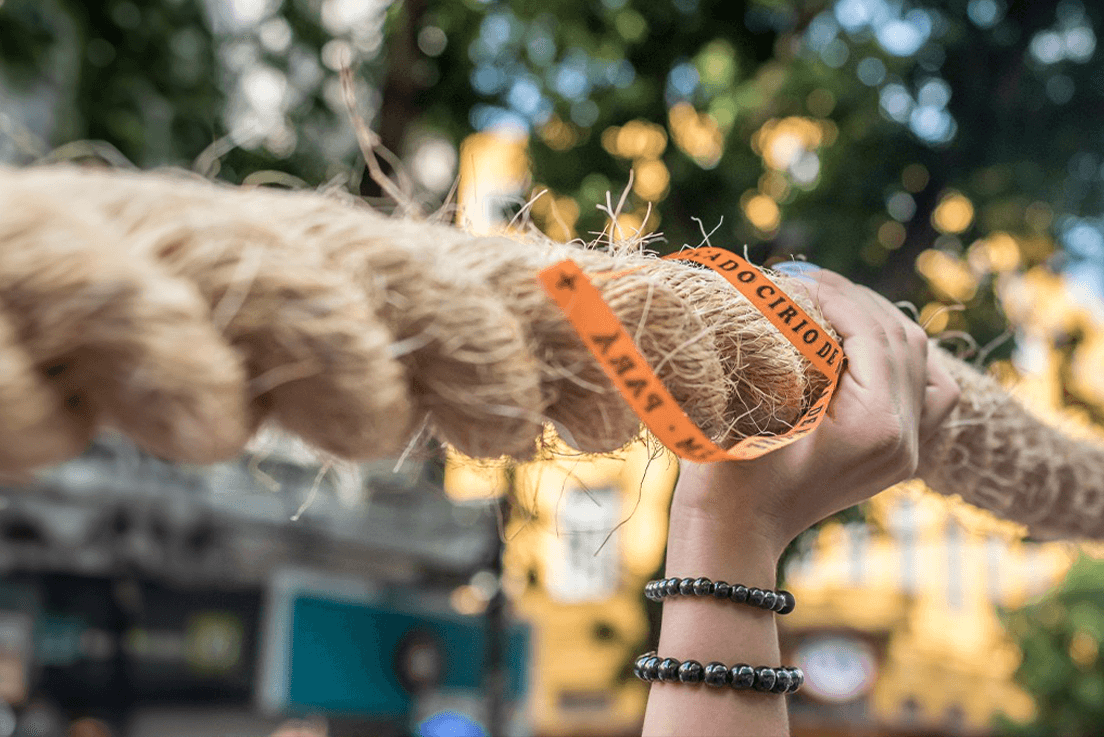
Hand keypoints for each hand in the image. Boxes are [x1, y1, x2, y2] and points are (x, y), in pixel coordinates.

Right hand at [669, 265, 960, 560]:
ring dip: (879, 324)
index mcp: (875, 424)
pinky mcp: (899, 456)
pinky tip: (871, 344)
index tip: (797, 275)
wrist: (738, 532)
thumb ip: (789, 346)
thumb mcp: (756, 400)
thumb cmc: (731, 471)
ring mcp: (907, 451)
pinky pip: (928, 394)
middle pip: (902, 341)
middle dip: (856, 301)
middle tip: (811, 281)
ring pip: (922, 362)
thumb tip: (797, 292)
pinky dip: (905, 361)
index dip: (834, 295)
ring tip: (836, 302)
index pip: (870, 333)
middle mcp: (904, 438)